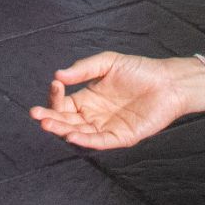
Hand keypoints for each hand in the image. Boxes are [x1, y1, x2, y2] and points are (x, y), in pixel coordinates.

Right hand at [29, 52, 198, 149]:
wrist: (168, 82)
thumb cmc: (140, 70)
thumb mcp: (108, 63)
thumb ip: (84, 68)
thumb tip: (58, 74)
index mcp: (88, 99)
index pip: (64, 103)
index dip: (55, 97)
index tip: (54, 85)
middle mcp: (94, 116)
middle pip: (66, 121)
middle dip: (50, 118)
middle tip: (36, 114)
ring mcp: (106, 128)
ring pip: (78, 133)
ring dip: (61, 129)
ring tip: (47, 123)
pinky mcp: (120, 137)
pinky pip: (99, 142)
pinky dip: (84, 140)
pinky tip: (71, 135)